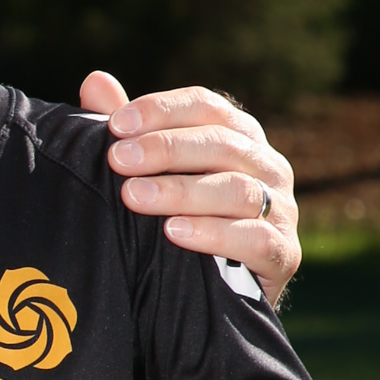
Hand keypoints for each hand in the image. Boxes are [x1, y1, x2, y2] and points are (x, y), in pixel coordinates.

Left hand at [81, 71, 300, 307]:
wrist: (211, 299)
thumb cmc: (178, 222)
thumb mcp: (150, 177)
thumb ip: (129, 133)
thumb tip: (95, 80)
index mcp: (238, 138)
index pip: (206, 107)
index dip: (162, 109)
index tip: (115, 124)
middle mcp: (267, 166)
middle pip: (221, 144)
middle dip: (165, 149)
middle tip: (118, 160)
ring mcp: (282, 210)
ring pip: (237, 190)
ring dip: (181, 191)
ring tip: (134, 197)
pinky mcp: (284, 254)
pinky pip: (254, 239)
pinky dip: (213, 234)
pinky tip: (173, 233)